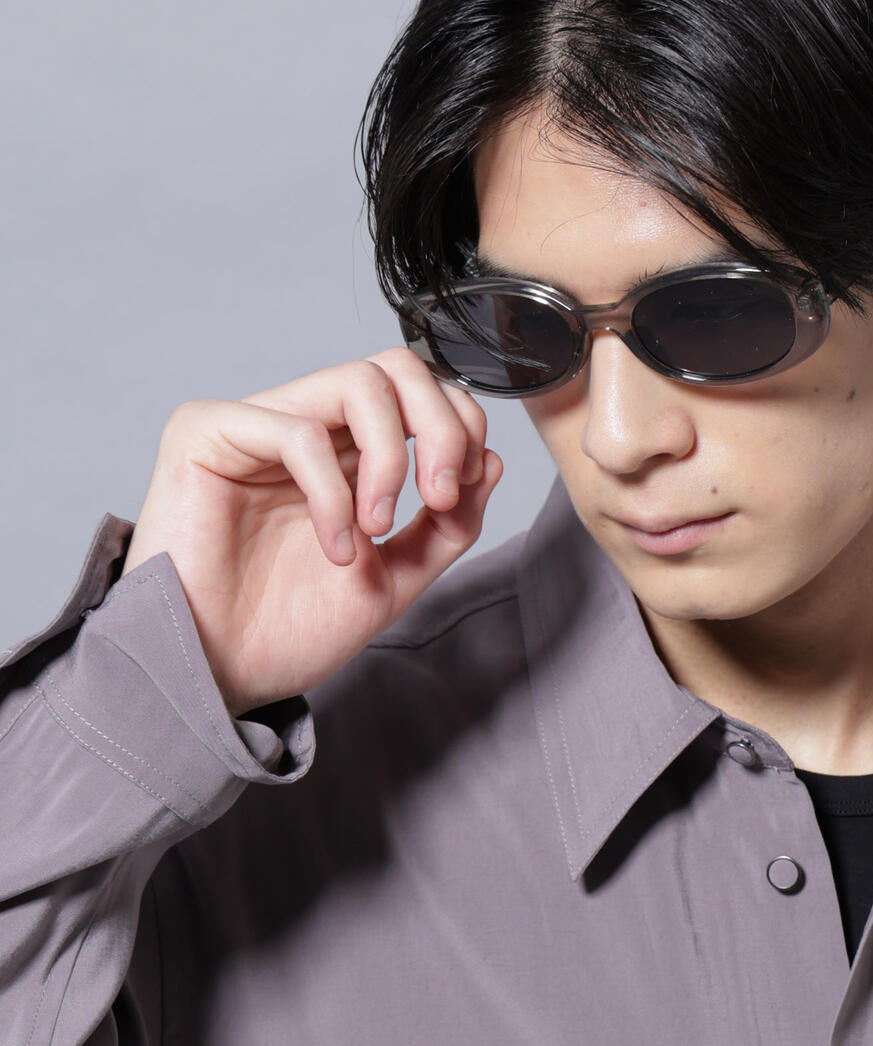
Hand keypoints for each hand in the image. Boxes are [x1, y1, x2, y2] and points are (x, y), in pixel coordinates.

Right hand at [120, 348, 502, 715]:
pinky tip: (335, 546)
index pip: (420, 391)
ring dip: (391, 458)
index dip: (460, 426)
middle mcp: (308, 426)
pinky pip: (298, 432)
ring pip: (359, 382)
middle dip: (442, 425)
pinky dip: (333, 493)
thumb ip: (447, 525)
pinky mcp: (208, 433)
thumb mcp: (397, 577)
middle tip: (440, 496)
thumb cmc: (290, 631)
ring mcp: (258, 423)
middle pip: (398, 367)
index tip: (459, 494)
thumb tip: (491, 460)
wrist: (220, 678)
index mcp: (348, 451)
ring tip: (378, 528)